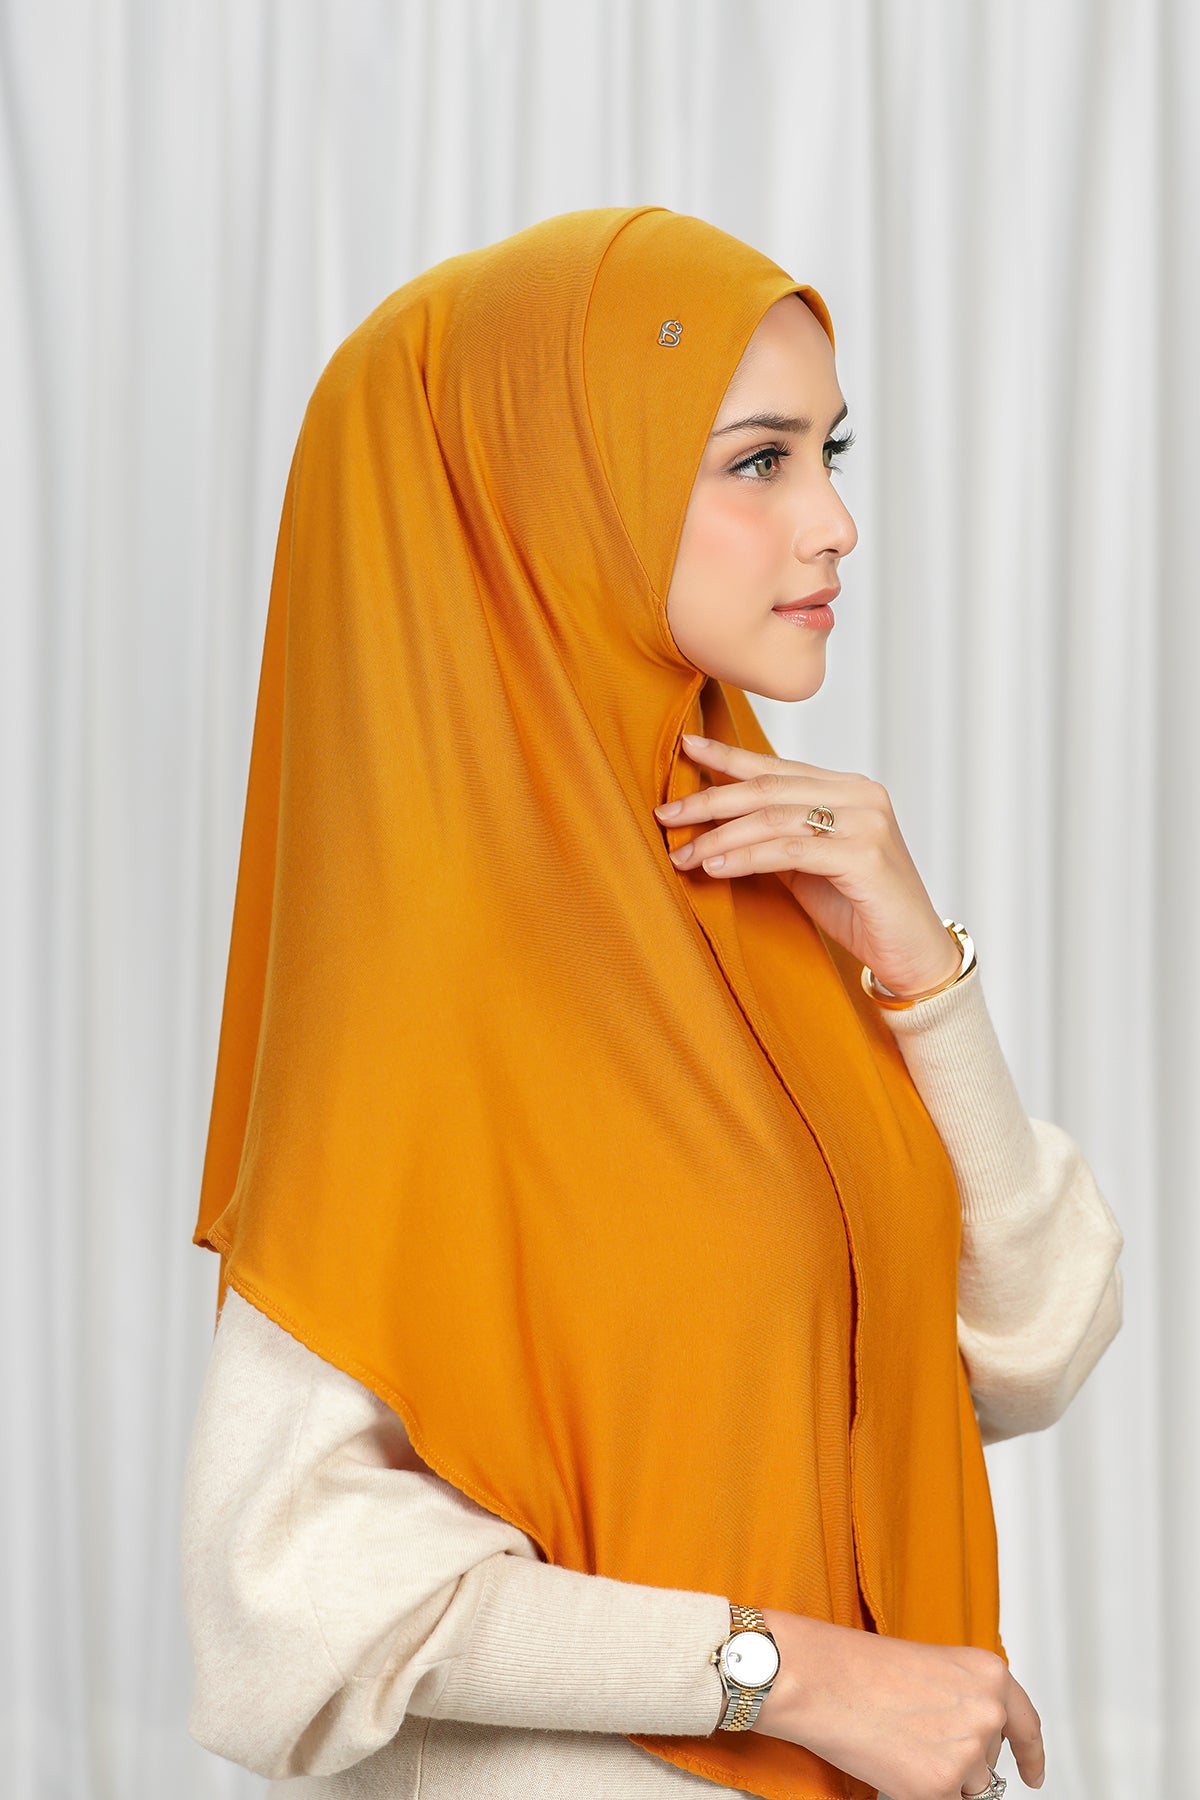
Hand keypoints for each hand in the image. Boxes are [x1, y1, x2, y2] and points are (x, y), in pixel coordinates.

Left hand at [654, 736, 962, 999]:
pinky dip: (746, 858)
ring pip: (773, 817)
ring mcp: (866, 822)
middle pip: (768, 788)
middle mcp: (861, 796)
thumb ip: (775, 836)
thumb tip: (716, 822)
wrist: (912, 953)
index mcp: (848, 788)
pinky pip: (789, 850)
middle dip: (710, 799)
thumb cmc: (859, 909)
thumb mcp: (808, 865)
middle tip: (666, 813)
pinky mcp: (865, 856)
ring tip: (682, 853)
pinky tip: (715, 866)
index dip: (728, 757)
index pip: (777, 768)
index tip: (686, 748)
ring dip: (719, 836)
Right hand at [752, 1609, 1044, 1799]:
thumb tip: (977, 1734)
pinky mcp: (941, 1786)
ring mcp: (969, 1752)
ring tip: (900, 1741)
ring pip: (967, 1785)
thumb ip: (965, 1696)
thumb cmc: (861, 1667)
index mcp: (989, 1673)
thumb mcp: (932, 1667)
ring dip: (939, 1775)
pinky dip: (919, 1790)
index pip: (1025, 1724)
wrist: (822, 1679)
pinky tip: (895, 1760)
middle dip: (959, 1757)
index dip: (1031, 1754)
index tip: (1033, 1772)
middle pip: (988, 1759)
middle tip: (916, 1736)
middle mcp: (988, 1711)